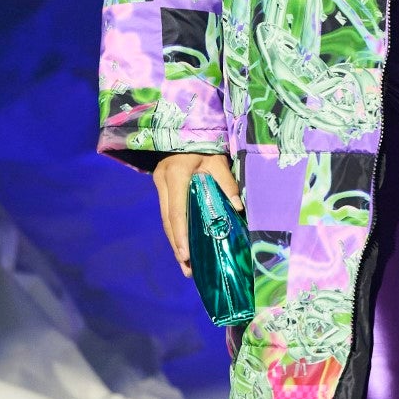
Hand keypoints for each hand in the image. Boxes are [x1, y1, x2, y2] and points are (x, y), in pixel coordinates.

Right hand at [152, 153, 244, 277]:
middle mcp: (163, 181)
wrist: (185, 129)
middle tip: (187, 268)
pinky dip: (175, 230)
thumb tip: (239, 207)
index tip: (185, 254)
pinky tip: (182, 246)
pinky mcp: (162, 187)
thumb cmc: (205, 144)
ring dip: (175, 242)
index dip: (180, 234)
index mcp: (176, 175)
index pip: (176, 210)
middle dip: (177, 245)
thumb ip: (226, 182)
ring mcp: (159, 183)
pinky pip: (168, 213)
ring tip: (185, 264)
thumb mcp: (217, 160)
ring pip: (166, 219)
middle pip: (168, 220)